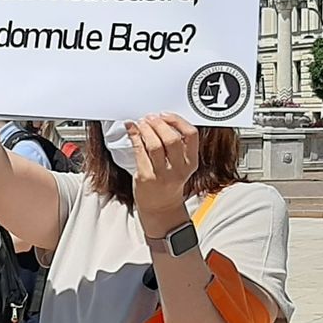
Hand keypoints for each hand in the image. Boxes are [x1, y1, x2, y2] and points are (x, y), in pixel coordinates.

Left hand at [128, 114, 201, 234]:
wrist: (161, 207)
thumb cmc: (169, 181)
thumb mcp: (180, 164)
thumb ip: (176, 144)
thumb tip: (159, 119)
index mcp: (191, 162)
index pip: (191, 134)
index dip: (177, 121)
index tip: (165, 115)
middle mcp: (179, 169)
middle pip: (171, 138)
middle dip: (158, 124)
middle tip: (150, 118)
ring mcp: (163, 174)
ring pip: (155, 145)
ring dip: (146, 129)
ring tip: (141, 123)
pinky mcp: (146, 177)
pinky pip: (139, 152)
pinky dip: (134, 137)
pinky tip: (131, 129)